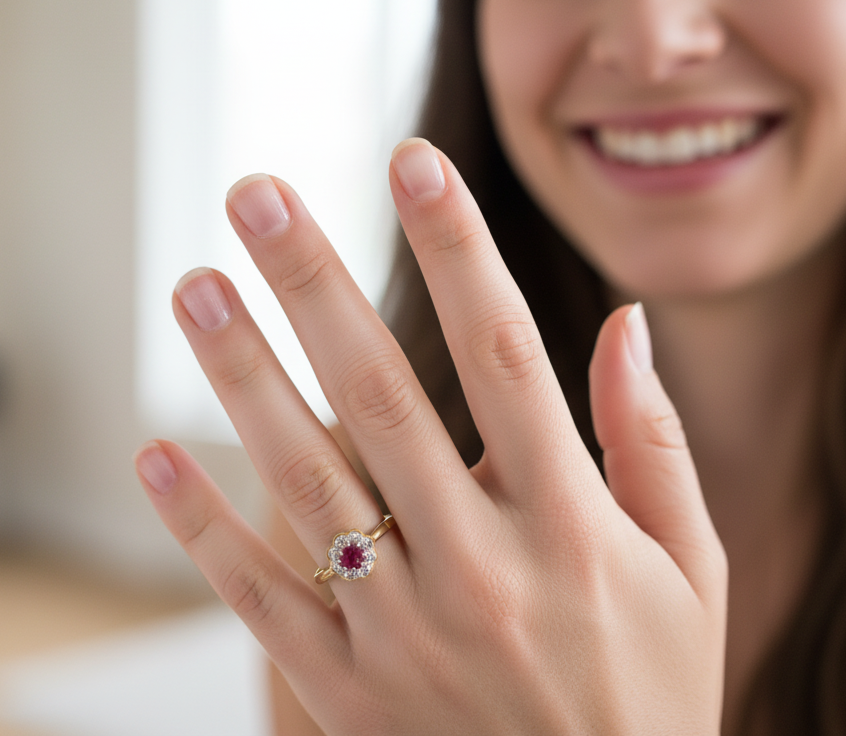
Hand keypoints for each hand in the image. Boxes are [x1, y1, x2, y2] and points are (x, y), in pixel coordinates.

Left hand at [135, 139, 727, 734]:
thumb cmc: (651, 695)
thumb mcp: (694, 572)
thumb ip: (655, 443)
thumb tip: (623, 322)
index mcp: (573, 526)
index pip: (508, 355)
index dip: (457, 248)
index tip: (411, 161)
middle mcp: (481, 567)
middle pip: (383, 396)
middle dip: (315, 284)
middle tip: (256, 193)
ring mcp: (403, 631)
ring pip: (306, 483)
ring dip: (243, 377)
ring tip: (194, 285)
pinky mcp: (347, 689)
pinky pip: (261, 597)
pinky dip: (202, 526)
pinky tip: (152, 453)